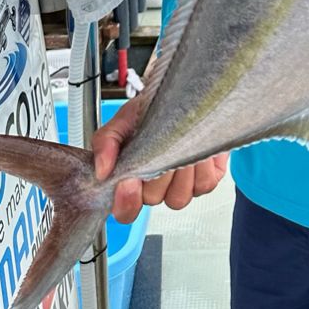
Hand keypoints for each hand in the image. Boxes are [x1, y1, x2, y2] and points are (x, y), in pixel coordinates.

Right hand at [92, 95, 228, 222]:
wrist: (182, 97)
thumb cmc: (150, 112)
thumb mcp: (122, 121)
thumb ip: (105, 142)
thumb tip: (102, 170)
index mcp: (132, 182)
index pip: (125, 211)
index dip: (126, 202)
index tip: (128, 181)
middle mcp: (156, 189)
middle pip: (153, 199)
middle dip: (155, 173)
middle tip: (158, 148)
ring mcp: (182, 187)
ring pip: (178, 198)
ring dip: (178, 170)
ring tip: (178, 143)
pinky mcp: (206, 180)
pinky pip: (203, 185)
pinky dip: (201, 165)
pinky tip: (195, 148)